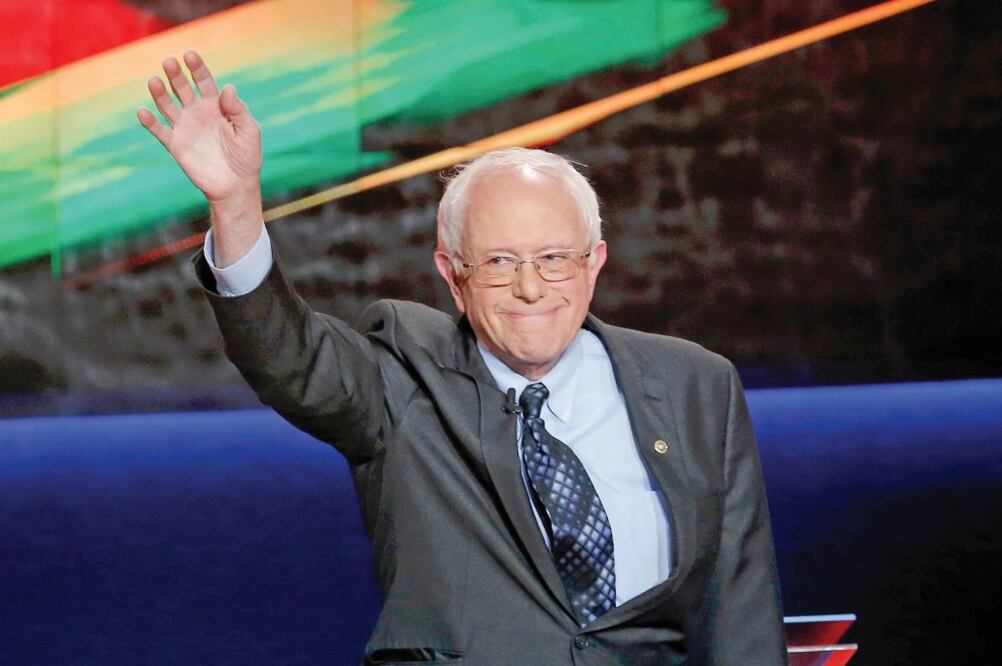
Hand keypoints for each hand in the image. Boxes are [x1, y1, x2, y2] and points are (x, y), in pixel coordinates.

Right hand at [138, 51, 262, 266]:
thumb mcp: (249, 131)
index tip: (189, 55)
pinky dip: (149, 122)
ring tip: (154, 81)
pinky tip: (142, 112)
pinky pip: (159, 131)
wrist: (235, 185)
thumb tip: (228, 88)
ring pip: (167, 105)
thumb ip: (239, 110)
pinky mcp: (175, 144)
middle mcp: (197, 112)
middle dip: (175, 75)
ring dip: (159, 93)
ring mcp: (185, 127)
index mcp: (216, 105)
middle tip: (169, 62)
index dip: (197, 68)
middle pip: (183, 88)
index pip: (204, 81)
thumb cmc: (247, 157)